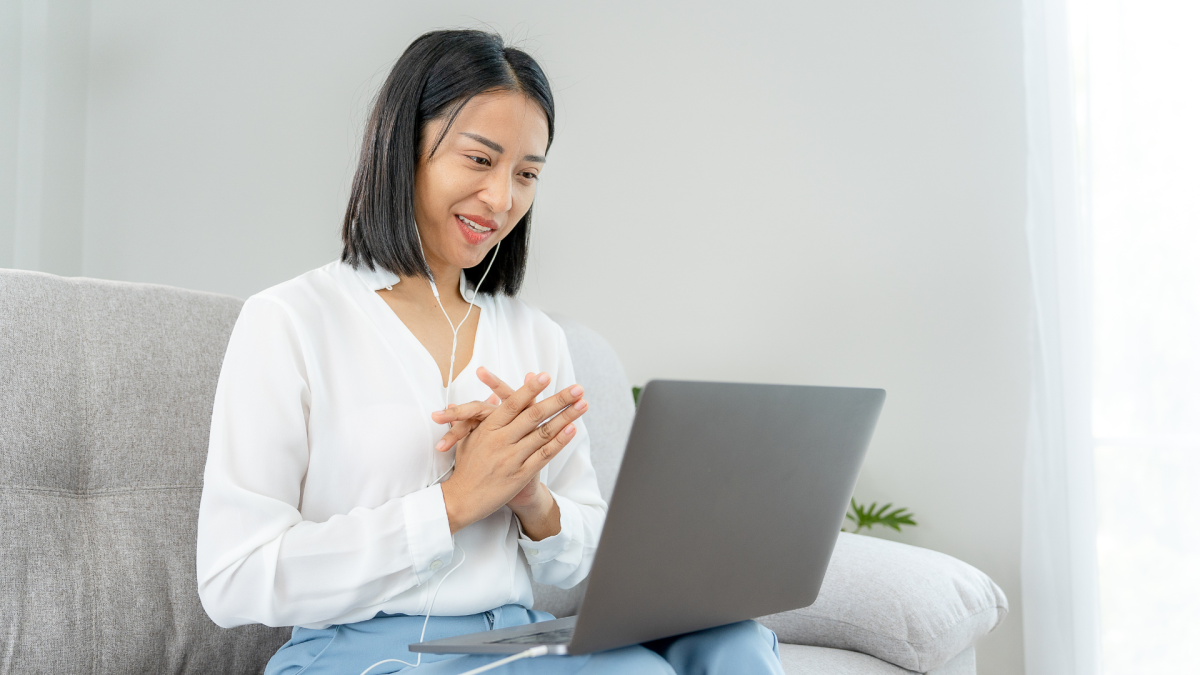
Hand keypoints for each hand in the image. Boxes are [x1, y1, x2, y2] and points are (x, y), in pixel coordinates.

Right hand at [432, 370, 587, 536]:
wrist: (461, 499)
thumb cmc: (466, 466)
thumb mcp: (469, 436)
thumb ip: (483, 413)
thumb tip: (495, 394)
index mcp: (488, 428)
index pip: (512, 403)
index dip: (530, 388)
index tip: (546, 376)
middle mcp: (500, 440)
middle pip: (533, 415)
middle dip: (558, 399)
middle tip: (577, 388)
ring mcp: (511, 458)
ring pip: (543, 433)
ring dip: (566, 418)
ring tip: (582, 405)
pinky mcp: (519, 475)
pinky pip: (543, 456)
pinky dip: (559, 442)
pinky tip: (571, 430)